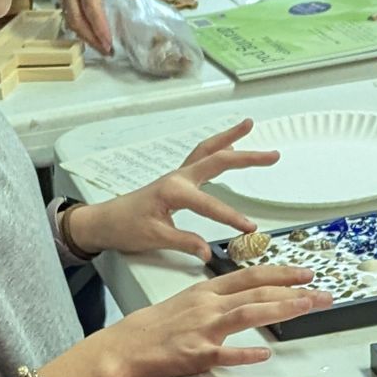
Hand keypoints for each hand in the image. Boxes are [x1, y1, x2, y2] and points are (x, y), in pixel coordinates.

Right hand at [52, 0, 137, 53]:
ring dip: (82, 33)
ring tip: (96, 44)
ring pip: (69, 16)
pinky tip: (85, 27)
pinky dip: (76, 22)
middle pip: (77, 19)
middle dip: (90, 38)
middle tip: (105, 50)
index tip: (109, 42)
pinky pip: (66, 8)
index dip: (100, 28)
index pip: (92, 9)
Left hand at [74, 121, 282, 261]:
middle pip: (217, 160)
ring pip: (208, 151)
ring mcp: (177, 176)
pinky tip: (228, 147)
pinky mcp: (175, 180)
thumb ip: (184, 242)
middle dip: (246, 157)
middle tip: (272, 155)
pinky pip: (199, 158)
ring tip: (249, 125)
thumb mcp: (154, 238)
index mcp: (174, 191)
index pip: (210, 205)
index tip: (249, 228)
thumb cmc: (124, 228)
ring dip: (229, 138)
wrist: (103, 222)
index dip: (231, 218)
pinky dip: (215, 149)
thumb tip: (208, 251)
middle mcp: (178, 178)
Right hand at [103, 265, 332, 376]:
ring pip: (249, 313)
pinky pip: (226, 354)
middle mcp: (208, 305)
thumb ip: (216, 301)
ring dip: (282, 308)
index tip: (305, 272)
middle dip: (295, 289)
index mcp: (206, 290)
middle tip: (321, 292)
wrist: (124, 346)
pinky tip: (266, 354)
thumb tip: (242, 301)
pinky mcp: (197, 355)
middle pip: (258, 291)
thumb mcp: (185, 302)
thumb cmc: (152, 328)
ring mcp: (204, 329)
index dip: (282, 272)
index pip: (251, 275)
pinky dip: (247, 354)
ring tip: (307, 306)